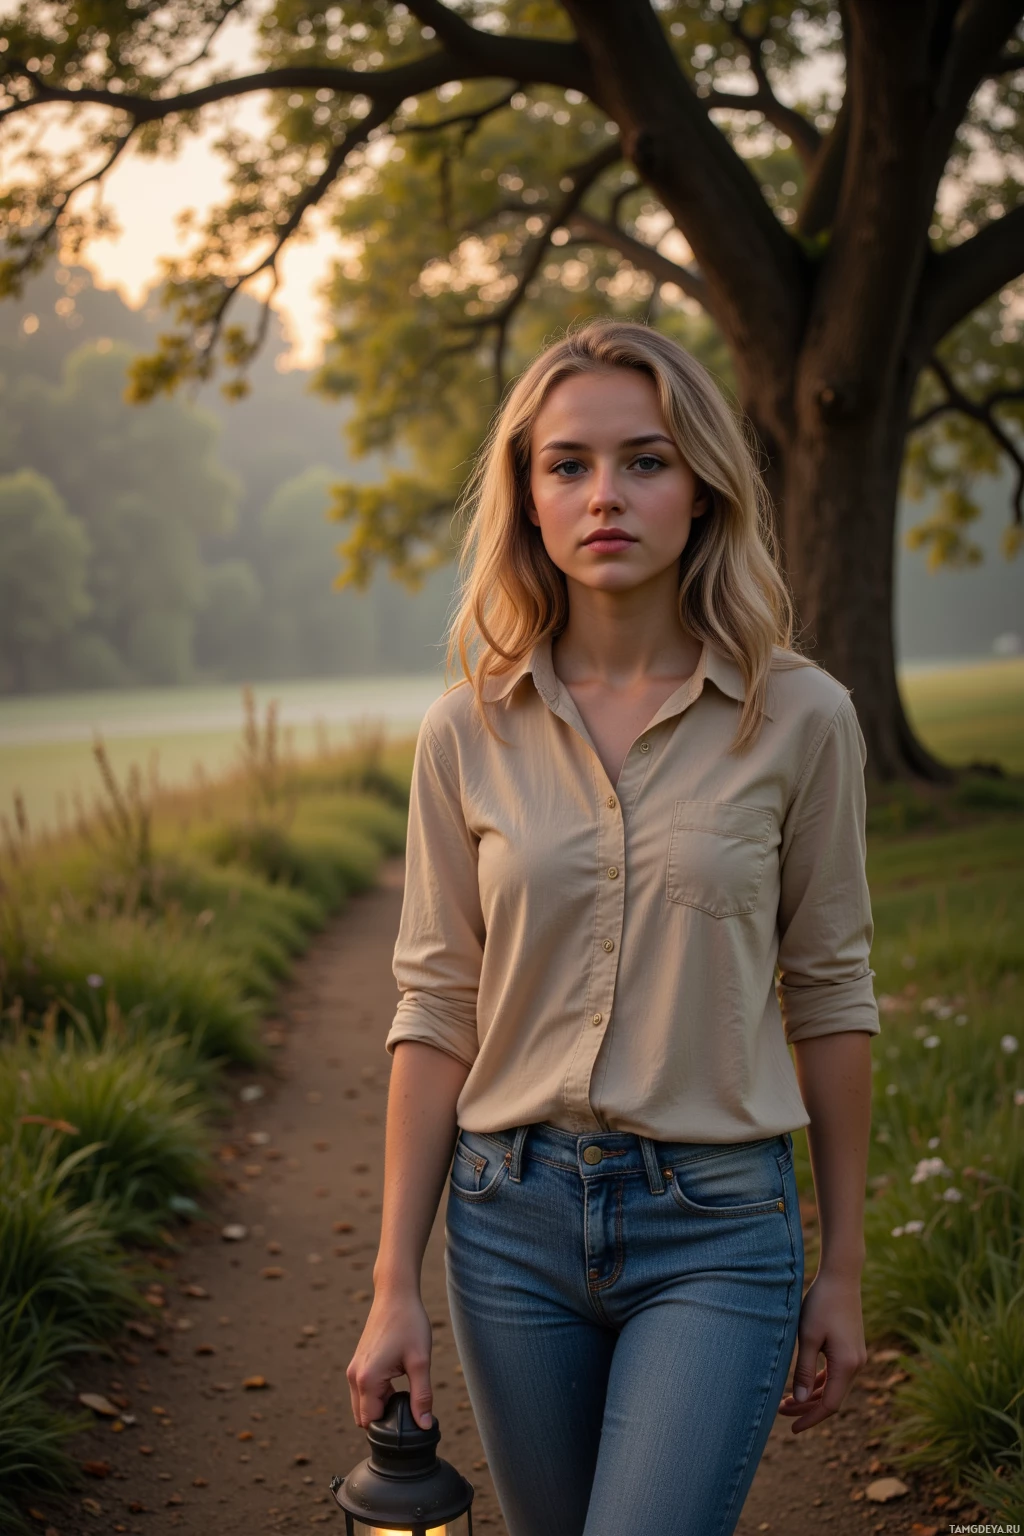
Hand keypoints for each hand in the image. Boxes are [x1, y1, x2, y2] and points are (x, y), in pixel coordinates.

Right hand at [346, 1287, 433, 1430]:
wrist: (395, 1295)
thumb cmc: (409, 1323)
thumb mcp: (420, 1361)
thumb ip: (422, 1396)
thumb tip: (423, 1425)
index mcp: (367, 1379)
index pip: (371, 1423)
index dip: (390, 1427)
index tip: (409, 1418)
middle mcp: (354, 1376)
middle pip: (363, 1417)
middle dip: (384, 1419)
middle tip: (408, 1405)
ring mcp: (353, 1368)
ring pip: (362, 1404)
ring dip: (380, 1405)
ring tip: (404, 1390)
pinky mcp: (357, 1362)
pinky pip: (363, 1391)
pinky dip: (376, 1394)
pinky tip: (396, 1380)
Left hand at [777, 1270, 866, 1433]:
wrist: (841, 1277)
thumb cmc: (820, 1304)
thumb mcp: (807, 1337)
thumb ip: (803, 1369)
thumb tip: (798, 1400)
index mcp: (847, 1365)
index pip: (829, 1405)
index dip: (810, 1418)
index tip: (792, 1429)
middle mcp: (856, 1364)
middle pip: (831, 1398)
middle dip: (807, 1408)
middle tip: (780, 1411)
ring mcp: (856, 1356)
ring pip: (833, 1386)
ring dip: (812, 1394)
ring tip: (787, 1400)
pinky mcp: (851, 1347)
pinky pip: (836, 1373)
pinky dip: (820, 1381)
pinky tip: (803, 1382)